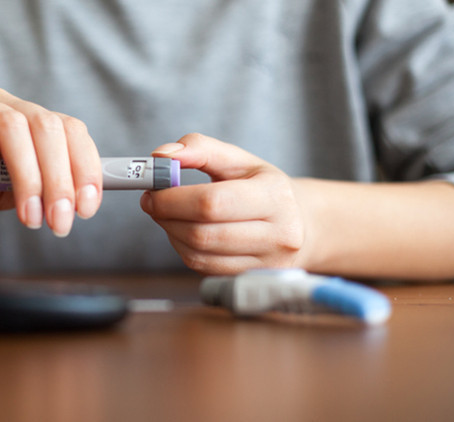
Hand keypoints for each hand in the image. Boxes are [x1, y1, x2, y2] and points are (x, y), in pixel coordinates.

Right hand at [0, 87, 102, 236]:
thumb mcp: (1, 197)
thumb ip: (32, 193)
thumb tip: (71, 204)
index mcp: (32, 126)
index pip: (72, 133)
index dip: (86, 168)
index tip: (87, 208)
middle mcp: (9, 107)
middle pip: (49, 129)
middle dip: (60, 180)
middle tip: (59, 222)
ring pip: (15, 124)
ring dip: (28, 173)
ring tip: (29, 214)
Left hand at [140, 133, 305, 274]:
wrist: (301, 224)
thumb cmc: (263, 188)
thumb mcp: (240, 159)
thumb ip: (200, 149)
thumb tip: (162, 155)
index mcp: (275, 197)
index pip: (212, 203)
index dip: (173, 199)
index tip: (152, 190)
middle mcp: (278, 234)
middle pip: (202, 233)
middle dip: (166, 216)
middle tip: (152, 202)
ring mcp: (266, 263)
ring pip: (198, 254)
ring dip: (171, 233)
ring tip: (169, 215)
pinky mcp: (249, 279)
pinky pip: (202, 267)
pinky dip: (183, 248)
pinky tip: (184, 232)